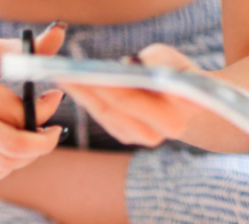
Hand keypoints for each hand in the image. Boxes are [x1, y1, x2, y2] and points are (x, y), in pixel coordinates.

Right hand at [0, 25, 66, 185]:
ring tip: (34, 138)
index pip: (19, 112)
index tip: (54, 98)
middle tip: (54, 132)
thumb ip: (27, 49)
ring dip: (28, 156)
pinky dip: (5, 169)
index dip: (46, 110)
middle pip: (13, 146)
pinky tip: (11, 152)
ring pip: (3, 164)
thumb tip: (59, 36)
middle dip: (44, 143)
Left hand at [61, 44, 203, 146]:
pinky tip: (73, 83)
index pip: (131, 100)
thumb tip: (127, 64)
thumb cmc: (178, 73)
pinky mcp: (125, 136)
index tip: (87, 71)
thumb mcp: (174, 61)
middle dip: (87, 90)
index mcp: (173, 119)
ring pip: (103, 114)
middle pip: (112, 109)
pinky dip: (87, 98)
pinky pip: (102, 115)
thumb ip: (158, 60)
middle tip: (66, 72)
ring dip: (81, 94)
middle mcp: (156, 135)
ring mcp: (137, 138)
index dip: (106, 85)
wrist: (185, 96)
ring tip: (63, 75)